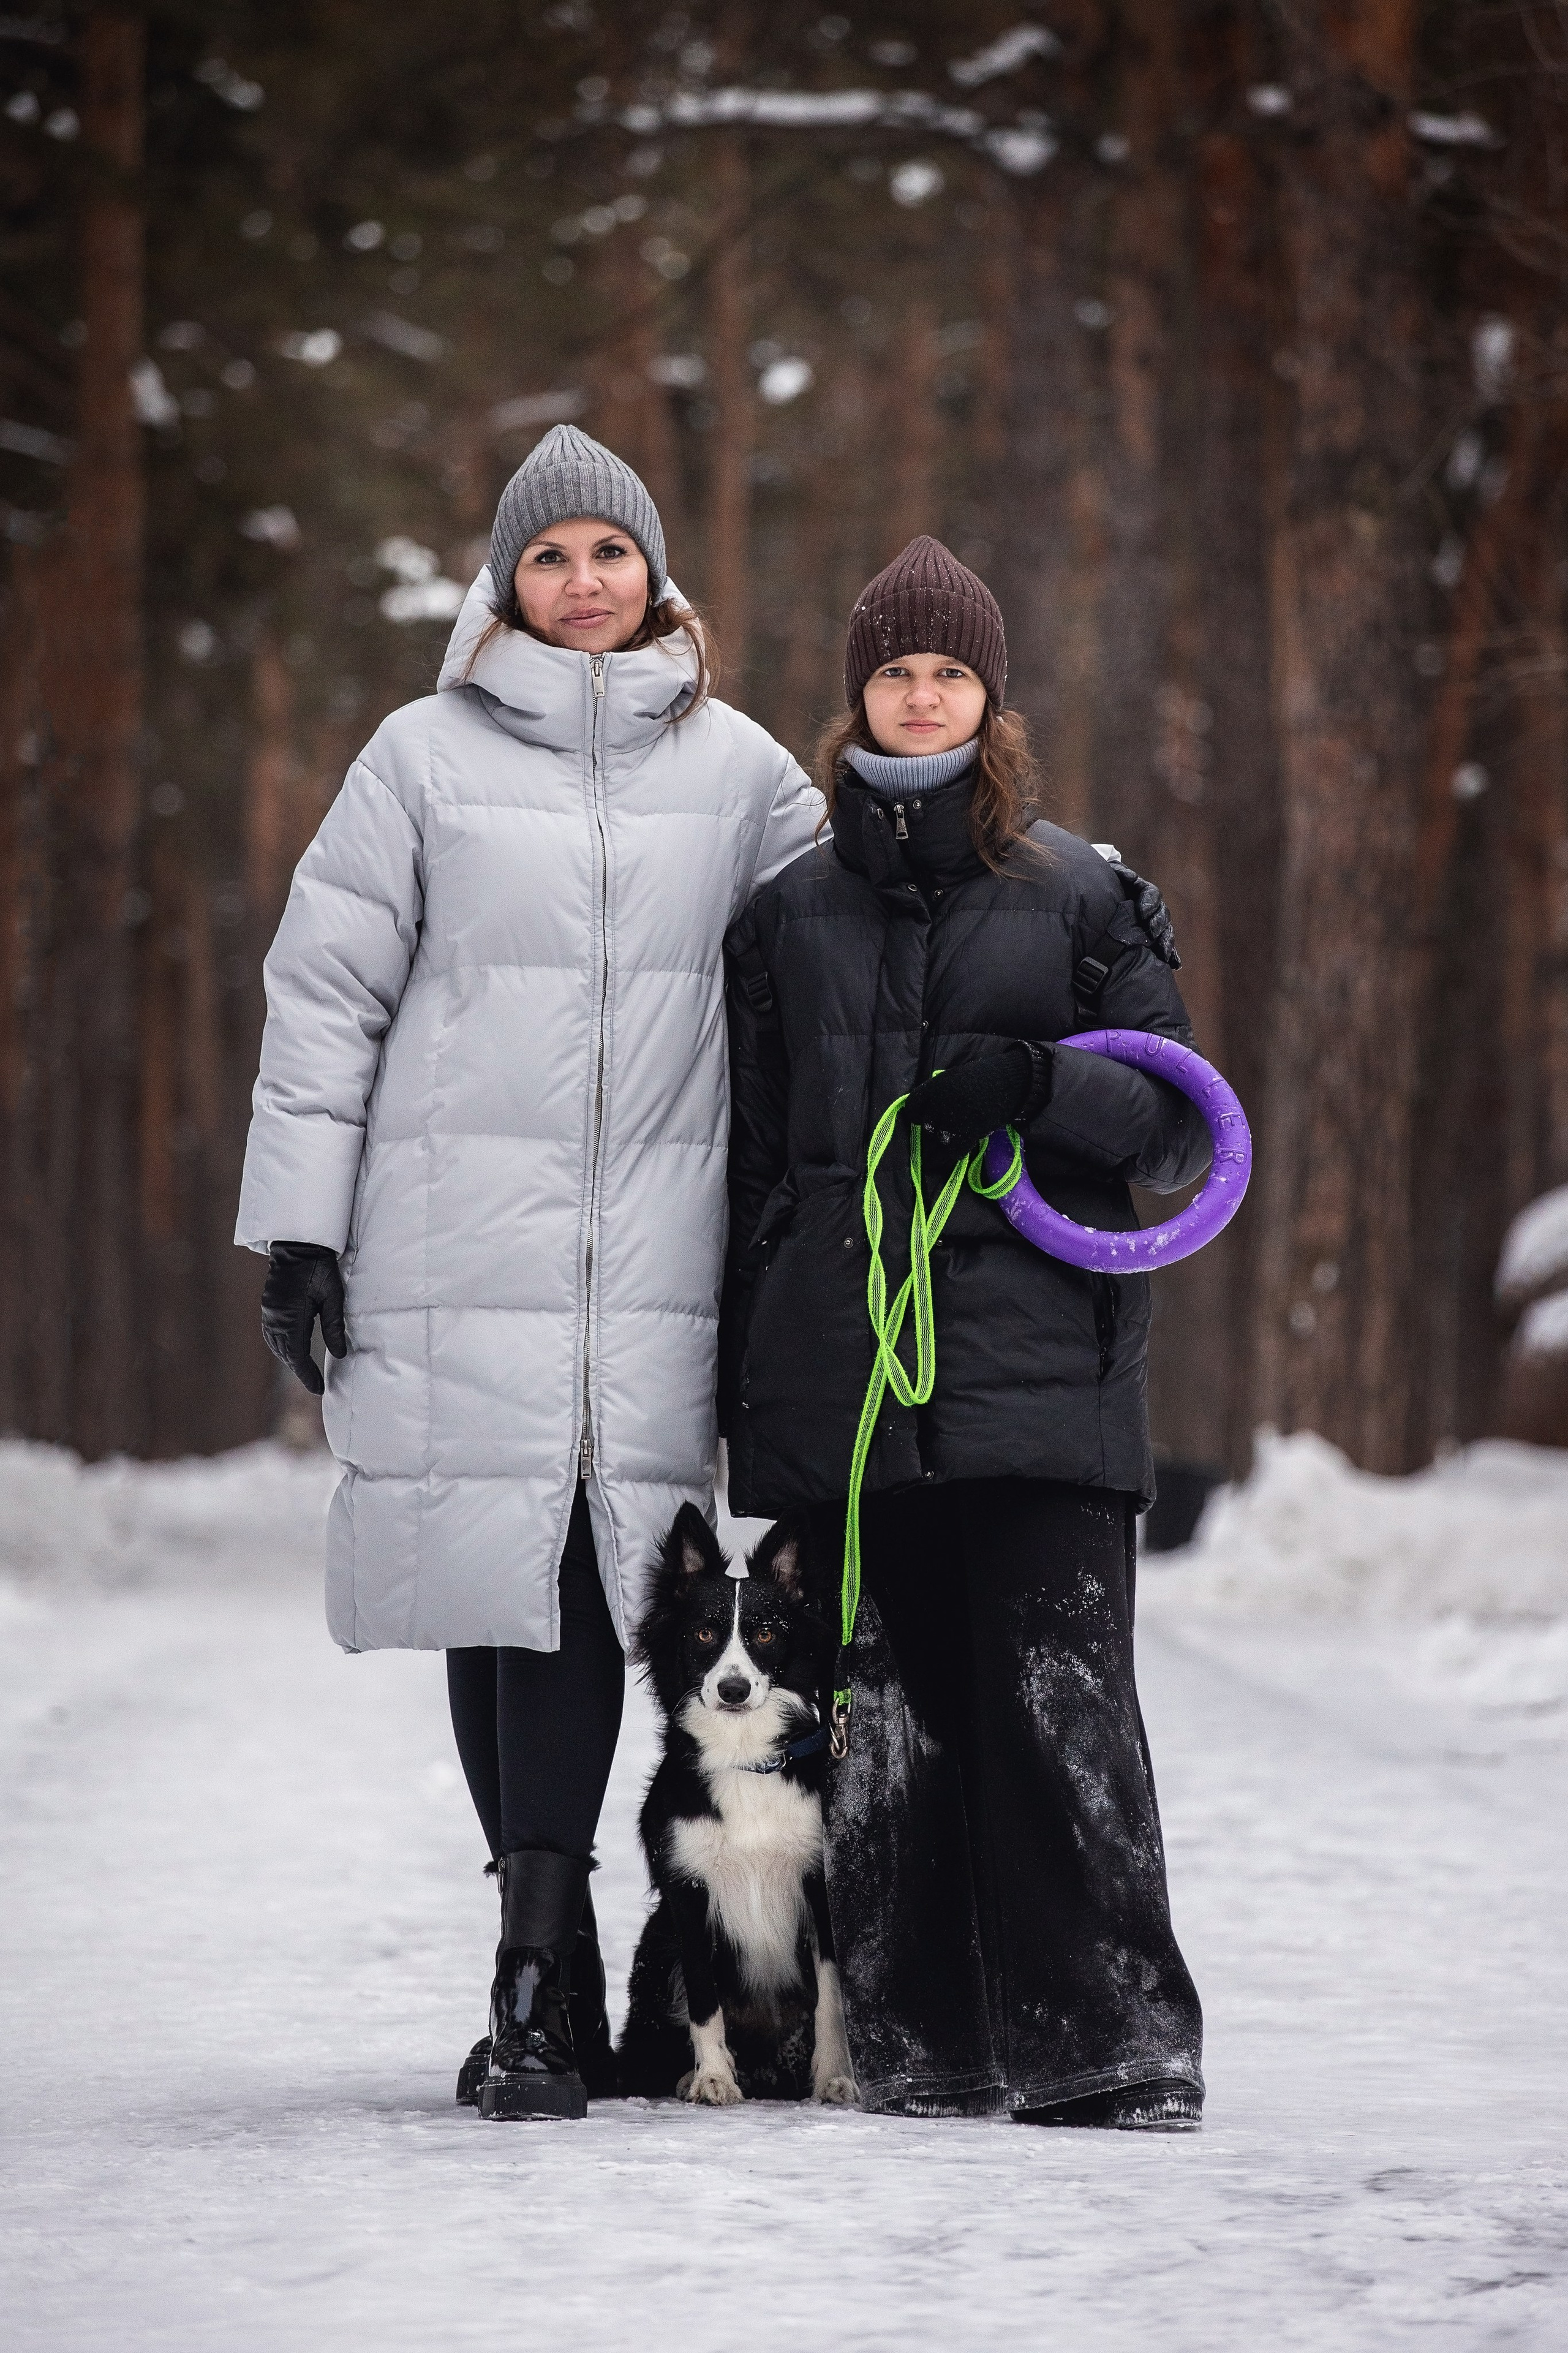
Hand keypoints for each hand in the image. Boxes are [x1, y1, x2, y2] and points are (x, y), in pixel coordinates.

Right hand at [262, 1243, 346, 1395]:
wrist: (298, 1245)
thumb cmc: (319, 1268)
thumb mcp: (333, 1296)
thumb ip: (335, 1326)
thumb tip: (340, 1354)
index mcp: (292, 1317)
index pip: (298, 1355)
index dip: (308, 1375)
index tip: (319, 1389)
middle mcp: (276, 1318)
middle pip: (286, 1354)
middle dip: (300, 1371)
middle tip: (315, 1385)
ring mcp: (269, 1312)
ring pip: (276, 1346)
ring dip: (290, 1360)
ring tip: (305, 1372)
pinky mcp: (268, 1306)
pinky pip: (271, 1334)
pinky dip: (281, 1347)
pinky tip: (290, 1351)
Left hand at [904, 1043, 1052, 1140]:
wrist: (1009, 1082)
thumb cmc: (982, 1076)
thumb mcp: (953, 1077)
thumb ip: (937, 1092)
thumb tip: (924, 1109)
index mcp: (936, 1087)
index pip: (913, 1105)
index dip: (916, 1112)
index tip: (920, 1115)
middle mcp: (940, 1104)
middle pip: (926, 1123)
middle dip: (933, 1124)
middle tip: (944, 1122)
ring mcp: (953, 1121)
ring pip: (938, 1137)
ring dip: (943, 1137)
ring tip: (955, 1131)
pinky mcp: (968, 1135)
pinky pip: (951, 1152)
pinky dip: (949, 1154)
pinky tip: (951, 1151)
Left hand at [1108, 861, 1180, 967]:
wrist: (1098, 915)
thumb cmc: (1102, 893)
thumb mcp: (1109, 879)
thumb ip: (1117, 873)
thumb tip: (1125, 873)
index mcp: (1141, 892)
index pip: (1152, 895)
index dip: (1149, 903)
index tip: (1142, 913)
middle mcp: (1150, 908)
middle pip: (1162, 914)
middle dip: (1158, 923)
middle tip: (1152, 932)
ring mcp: (1153, 924)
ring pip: (1166, 931)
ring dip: (1166, 941)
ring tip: (1163, 953)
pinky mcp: (1153, 940)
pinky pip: (1165, 947)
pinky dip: (1172, 955)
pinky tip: (1175, 964)